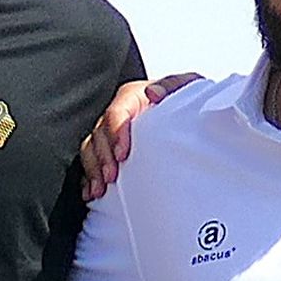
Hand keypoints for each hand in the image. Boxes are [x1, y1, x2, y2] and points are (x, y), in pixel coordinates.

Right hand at [80, 73, 201, 201]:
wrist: (190, 115)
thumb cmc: (185, 100)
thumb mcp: (185, 87)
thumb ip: (172, 86)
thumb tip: (154, 93)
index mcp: (133, 97)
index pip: (116, 112)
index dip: (115, 133)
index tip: (121, 153)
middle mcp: (118, 114)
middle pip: (100, 134)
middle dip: (102, 157)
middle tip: (111, 177)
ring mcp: (112, 133)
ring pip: (91, 149)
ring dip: (93, 170)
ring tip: (100, 190)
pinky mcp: (109, 151)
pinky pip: (91, 164)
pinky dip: (89, 180)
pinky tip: (92, 194)